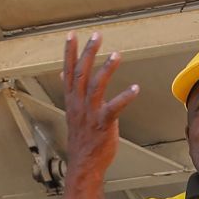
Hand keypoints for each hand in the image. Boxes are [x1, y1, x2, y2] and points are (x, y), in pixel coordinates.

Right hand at [61, 32, 139, 181]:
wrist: (84, 163)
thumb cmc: (82, 138)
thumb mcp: (72, 112)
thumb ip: (70, 92)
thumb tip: (63, 75)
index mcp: (71, 100)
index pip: (68, 71)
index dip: (69, 52)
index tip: (71, 35)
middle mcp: (78, 104)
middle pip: (81, 73)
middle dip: (88, 52)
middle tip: (96, 36)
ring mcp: (90, 114)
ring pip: (96, 86)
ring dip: (106, 69)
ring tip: (116, 54)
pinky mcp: (103, 124)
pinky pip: (114, 108)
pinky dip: (125, 97)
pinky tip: (135, 88)